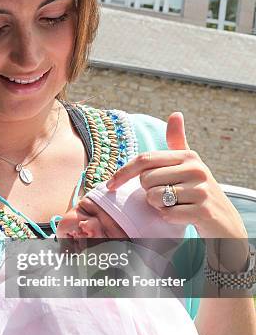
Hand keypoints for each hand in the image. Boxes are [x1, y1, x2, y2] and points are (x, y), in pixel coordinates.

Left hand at [106, 112, 247, 240]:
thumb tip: (175, 114)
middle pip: (146, 180)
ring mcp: (201, 190)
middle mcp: (196, 169)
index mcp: (188, 156)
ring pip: (154, 197)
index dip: (123, 172)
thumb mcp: (189, 164)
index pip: (145, 159)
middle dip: (148, 192)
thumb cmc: (198, 191)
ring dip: (158, 206)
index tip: (110, 184)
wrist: (224, 221)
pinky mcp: (203, 211)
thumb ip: (178, 142)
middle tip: (166, 196)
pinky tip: (181, 216)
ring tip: (175, 205)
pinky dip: (168, 218)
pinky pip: (167, 214)